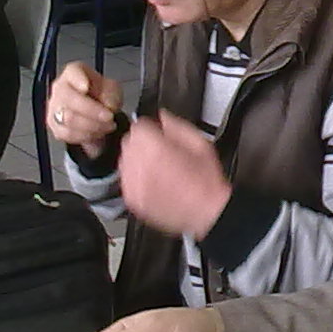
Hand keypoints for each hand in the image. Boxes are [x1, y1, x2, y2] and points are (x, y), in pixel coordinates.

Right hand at [47, 61, 123, 153]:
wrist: (96, 113)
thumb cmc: (101, 95)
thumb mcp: (113, 89)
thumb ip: (110, 94)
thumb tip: (107, 105)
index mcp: (74, 72)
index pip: (72, 72)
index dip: (77, 79)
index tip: (86, 87)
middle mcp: (60, 88)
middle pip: (69, 98)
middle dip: (92, 110)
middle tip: (109, 116)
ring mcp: (54, 107)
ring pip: (69, 119)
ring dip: (92, 125)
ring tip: (107, 126)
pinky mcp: (54, 126)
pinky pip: (68, 134)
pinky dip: (86, 135)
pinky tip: (97, 132)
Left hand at [118, 112, 232, 238]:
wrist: (207, 214)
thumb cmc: (207, 183)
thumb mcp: (199, 143)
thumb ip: (177, 125)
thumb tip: (163, 117)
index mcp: (156, 149)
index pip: (138, 126)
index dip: (150, 127)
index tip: (157, 132)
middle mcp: (140, 166)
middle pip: (128, 142)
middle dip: (142, 142)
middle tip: (158, 149)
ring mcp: (134, 185)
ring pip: (124, 161)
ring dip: (137, 160)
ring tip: (156, 167)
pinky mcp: (133, 200)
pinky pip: (125, 180)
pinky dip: (135, 178)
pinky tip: (152, 180)